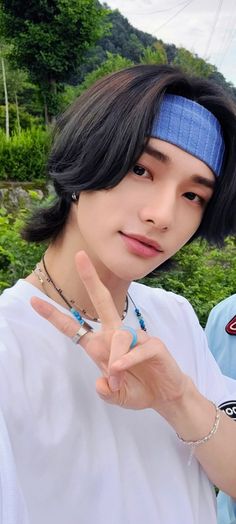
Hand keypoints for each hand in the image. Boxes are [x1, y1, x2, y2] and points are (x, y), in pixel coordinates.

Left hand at [31, 251, 187, 413]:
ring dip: (114, 361)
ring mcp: (136, 337)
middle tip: (79, 256)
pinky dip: (128, 361)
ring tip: (118, 381)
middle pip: (101, 302)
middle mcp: (116, 335)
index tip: (34, 302)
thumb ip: (106, 392)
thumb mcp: (116, 396)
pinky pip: (137, 348)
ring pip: (118, 337)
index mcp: (101, 345)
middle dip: (90, 279)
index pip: (75, 328)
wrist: (166, 395)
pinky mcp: (153, 344)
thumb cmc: (138, 389)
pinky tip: (122, 370)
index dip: (54, 316)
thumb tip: (102, 382)